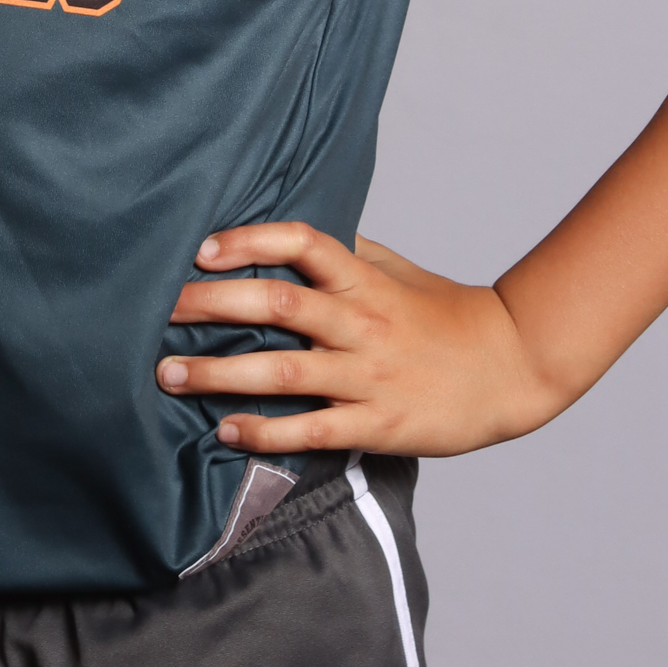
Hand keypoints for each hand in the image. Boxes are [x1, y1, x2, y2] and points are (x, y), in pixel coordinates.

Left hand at [157, 221, 558, 458]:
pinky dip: (264, 431)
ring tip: (168, 375)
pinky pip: (310, 429)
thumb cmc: (446, 315)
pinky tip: (225, 431)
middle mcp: (362, 324)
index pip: (305, 244)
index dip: (251, 242)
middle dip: (209, 307)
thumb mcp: (397, 271)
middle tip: (156, 310)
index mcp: (365, 281)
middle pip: (276, 306)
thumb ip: (345, 252)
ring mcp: (368, 376)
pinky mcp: (377, 424)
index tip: (201, 250)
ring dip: (218, 374)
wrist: (510, 368)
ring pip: (282, 372)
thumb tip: (284, 235)